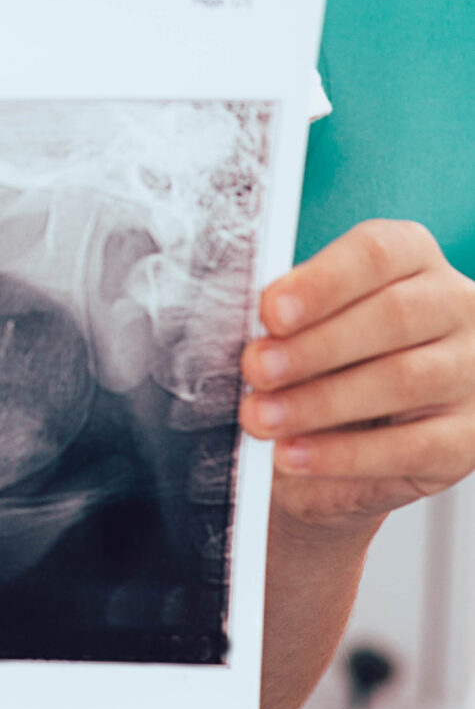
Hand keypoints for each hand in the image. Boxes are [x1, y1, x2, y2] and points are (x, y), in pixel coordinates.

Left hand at [241, 219, 474, 534]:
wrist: (361, 429)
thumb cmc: (331, 356)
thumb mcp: (313, 323)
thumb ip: (291, 318)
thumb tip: (255, 334)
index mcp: (414, 257)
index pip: (376, 254)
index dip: (322, 281)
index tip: (271, 310)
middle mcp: (456, 306)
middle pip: (393, 316)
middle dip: (315, 346)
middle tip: (256, 368)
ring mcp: (472, 372)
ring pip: (404, 380)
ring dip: (321, 402)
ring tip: (263, 417)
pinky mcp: (471, 437)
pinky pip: (411, 447)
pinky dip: (344, 455)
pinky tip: (295, 454)